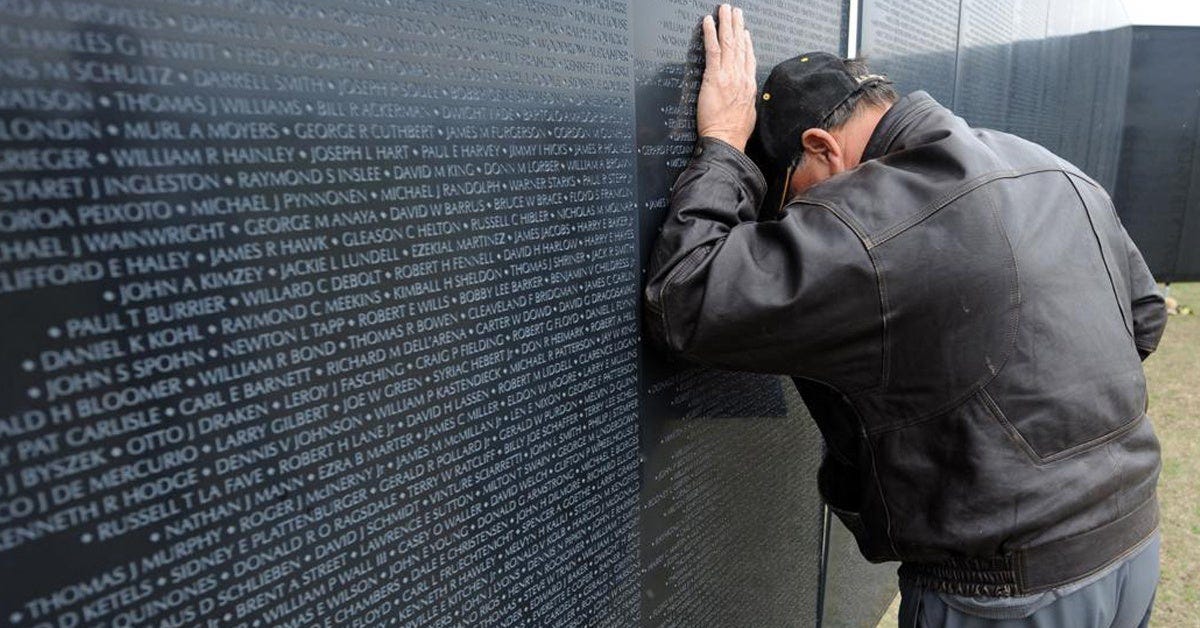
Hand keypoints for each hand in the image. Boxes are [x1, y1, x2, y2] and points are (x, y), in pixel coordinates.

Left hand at [697, 4, 756, 151]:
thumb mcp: (748, 114)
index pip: (748, 58)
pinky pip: (712, 50)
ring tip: (725, 9)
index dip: (747, 43)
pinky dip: (710, 34)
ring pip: (728, 43)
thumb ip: (745, 101)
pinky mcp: (714, 77)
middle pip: (740, 45)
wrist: (727, 140)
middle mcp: (741, 76)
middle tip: (735, 11)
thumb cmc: (735, 133)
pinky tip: (708, 22)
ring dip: (726, 23)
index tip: (745, 32)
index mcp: (749, 85)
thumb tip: (744, 98)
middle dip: (737, 25)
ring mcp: (729, 75)